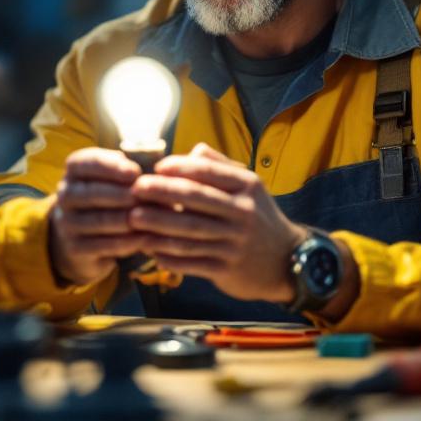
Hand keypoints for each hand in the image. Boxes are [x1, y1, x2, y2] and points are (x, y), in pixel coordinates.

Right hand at [47, 147, 143, 286]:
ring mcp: (67, 222)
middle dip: (121, 195)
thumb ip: (129, 174)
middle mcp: (65, 194)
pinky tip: (144, 238)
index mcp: (75, 170)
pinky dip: (126, 242)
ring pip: (99, 220)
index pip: (88, 162)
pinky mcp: (75, 248)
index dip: (111, 167)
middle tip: (143, 198)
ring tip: (148, 219)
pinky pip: (103, 245)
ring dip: (126, 219)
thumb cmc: (110, 198)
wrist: (85, 236)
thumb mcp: (114, 179)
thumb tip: (154, 177)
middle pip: (91, 193)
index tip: (135, 172)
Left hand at [129, 143, 308, 302]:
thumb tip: (192, 151)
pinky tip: (150, 249)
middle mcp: (242, 213)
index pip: (208, 173)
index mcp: (247, 187)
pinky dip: (169, 256)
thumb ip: (221, 167)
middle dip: (161, 193)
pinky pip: (192, 261)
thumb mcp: (250, 187)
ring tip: (133, 220)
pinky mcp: (227, 269)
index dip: (178, 168)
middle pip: (194, 200)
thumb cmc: (259, 217)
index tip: (155, 168)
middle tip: (135, 190)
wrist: (286, 261)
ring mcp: (235, 243)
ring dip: (157, 226)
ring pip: (189, 233)